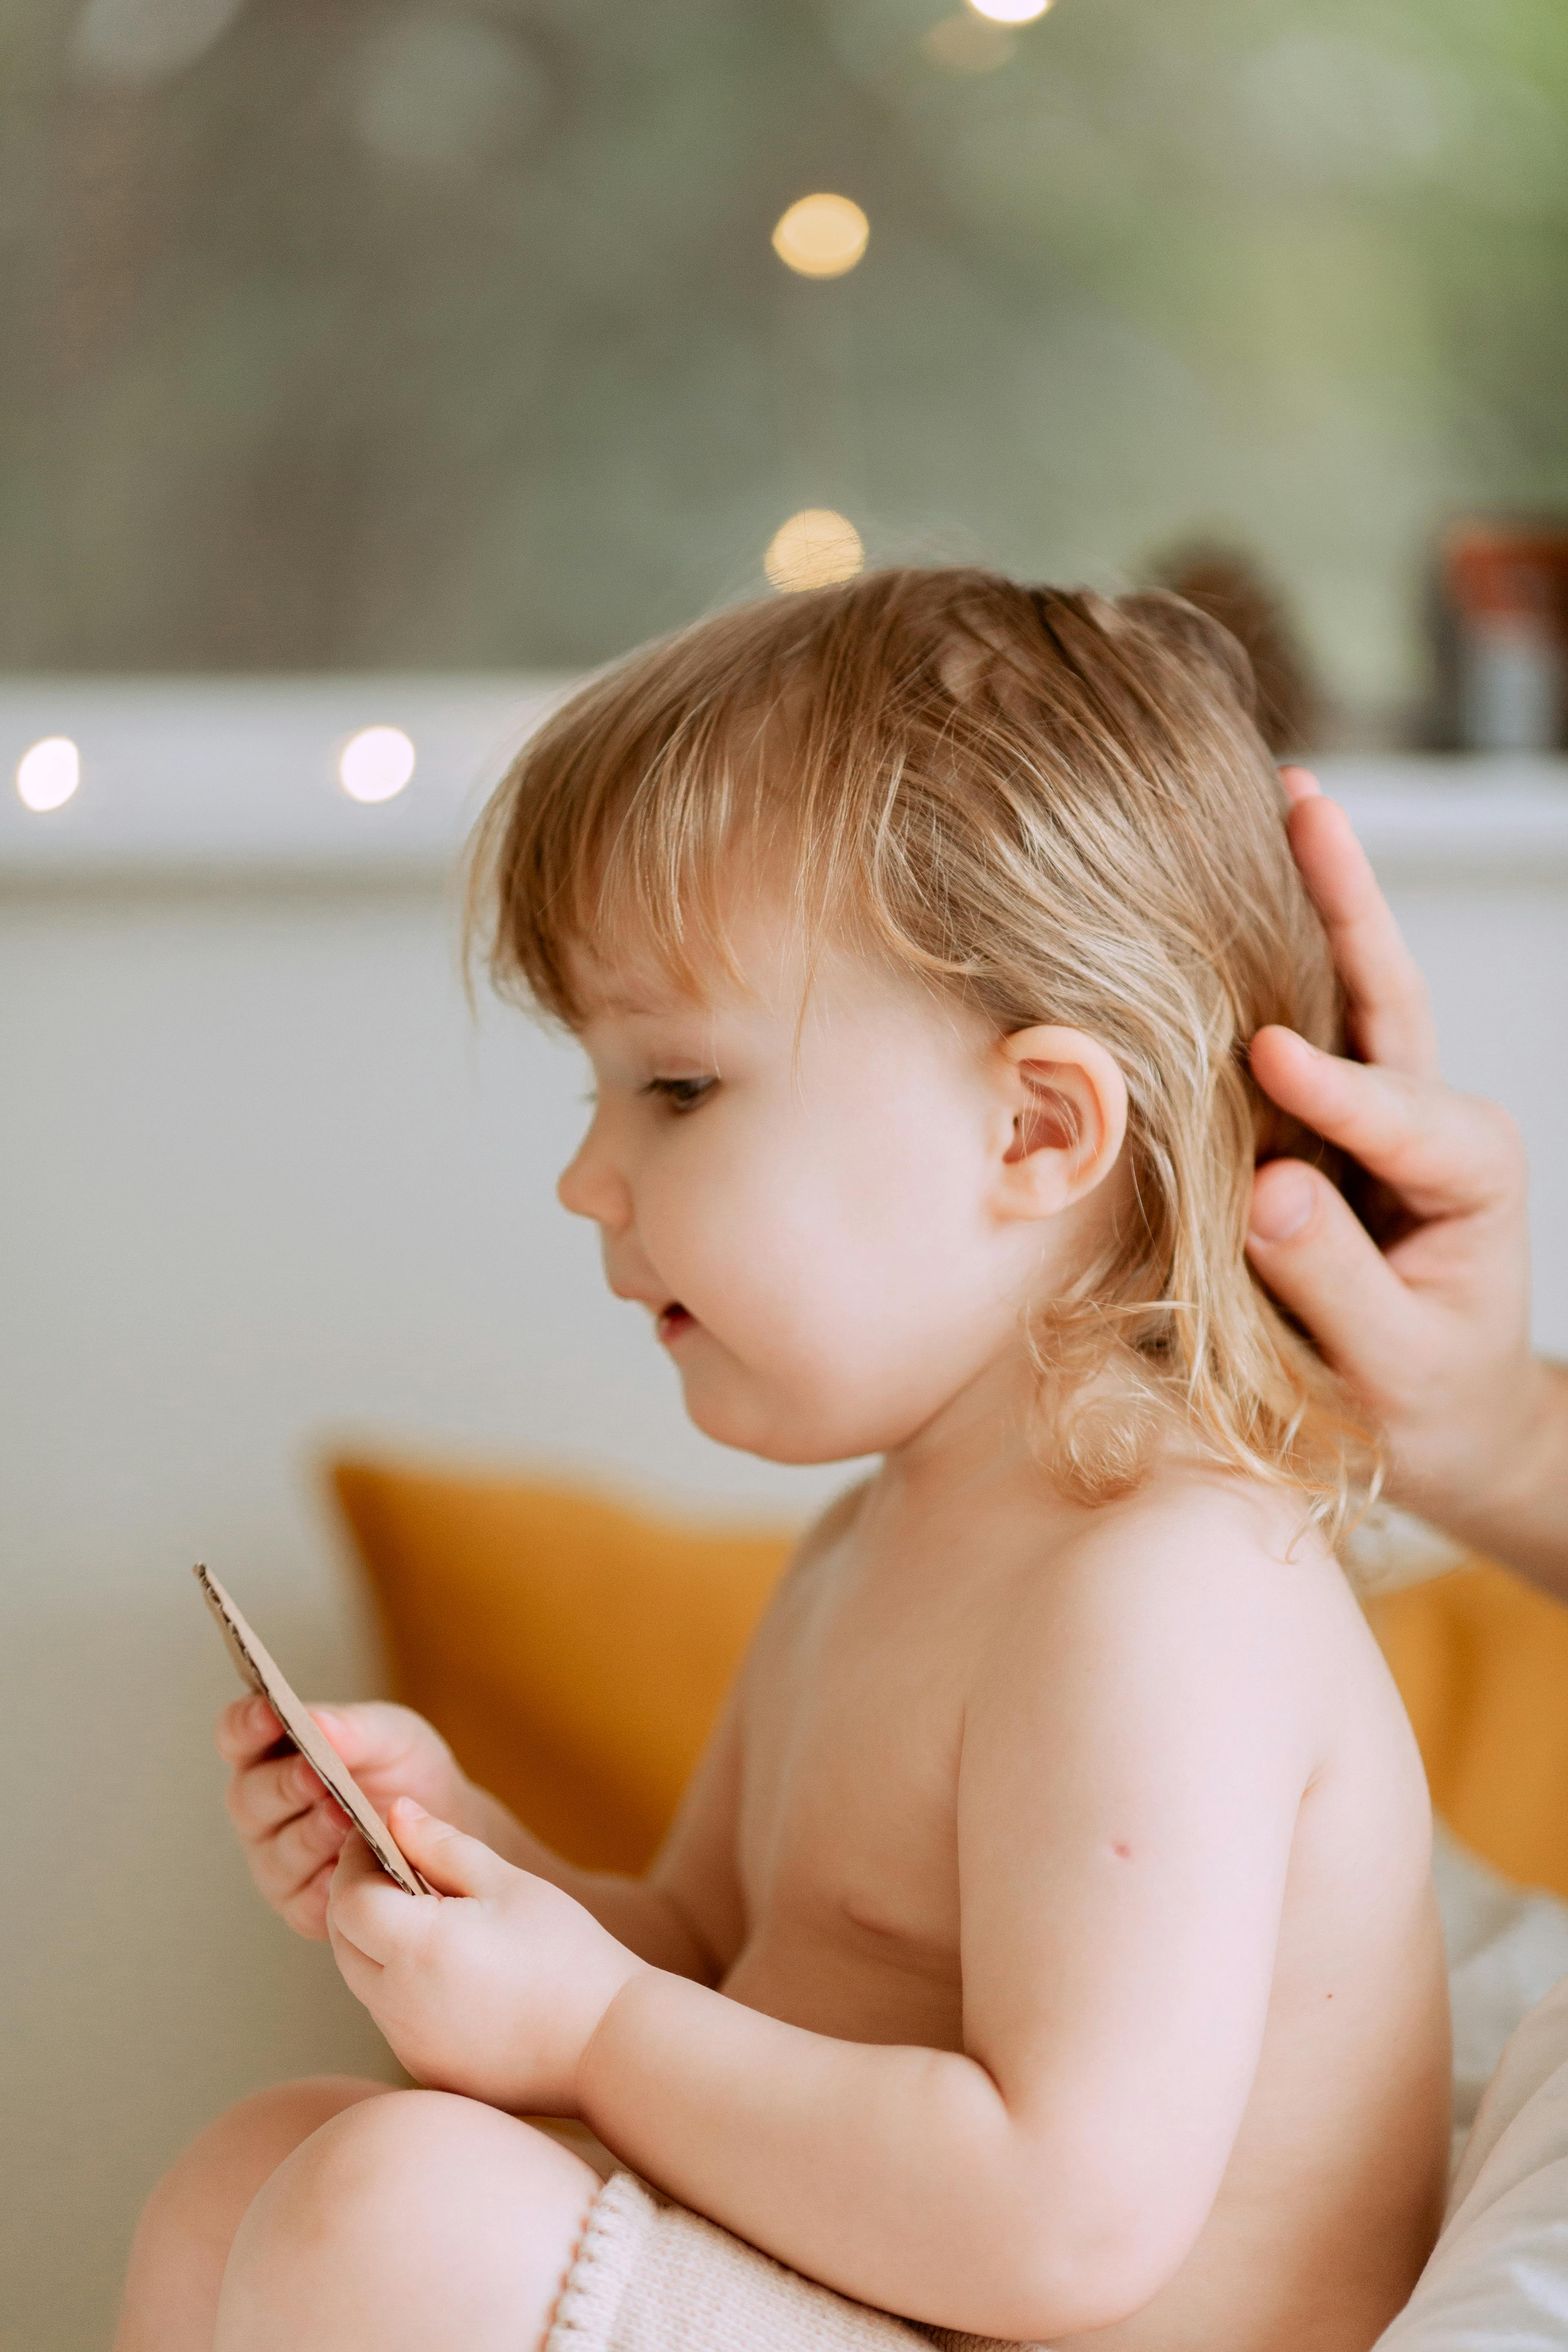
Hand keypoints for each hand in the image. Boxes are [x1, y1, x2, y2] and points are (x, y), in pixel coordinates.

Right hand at [217, 1698, 479, 1938]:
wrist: (446, 1827)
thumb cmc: (405, 1772)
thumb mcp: (391, 1736)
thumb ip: (354, 1728)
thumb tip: (318, 1723)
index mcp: (272, 1756)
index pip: (236, 1736)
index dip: (246, 1724)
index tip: (270, 1711)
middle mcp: (263, 1811)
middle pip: (249, 1798)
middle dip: (284, 1784)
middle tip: (316, 1773)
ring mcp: (278, 1861)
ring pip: (275, 1852)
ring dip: (309, 1834)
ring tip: (345, 1818)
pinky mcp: (303, 1907)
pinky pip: (303, 1901)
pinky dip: (328, 1884)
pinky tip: (351, 1869)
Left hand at [326, 1798, 645, 2113]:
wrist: (607, 2044)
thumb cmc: (566, 1953)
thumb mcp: (507, 1883)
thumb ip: (442, 1845)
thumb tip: (395, 1813)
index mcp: (418, 1949)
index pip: (347, 1898)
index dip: (354, 1861)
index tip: (378, 1836)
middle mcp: (399, 2004)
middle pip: (343, 1941)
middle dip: (358, 1897)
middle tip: (398, 1867)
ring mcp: (408, 2044)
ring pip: (363, 1979)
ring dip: (377, 1941)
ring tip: (431, 1916)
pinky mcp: (423, 2068)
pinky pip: (390, 2015)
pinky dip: (400, 1983)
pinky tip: (449, 1966)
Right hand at [1247, 770, 1551, 1544]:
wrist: (1450, 1423)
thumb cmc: (1427, 1402)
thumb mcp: (1395, 1366)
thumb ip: (1337, 1283)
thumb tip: (1265, 1193)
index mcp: (1467, 1173)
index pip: (1393, 1116)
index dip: (1333, 1090)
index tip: (1269, 1058)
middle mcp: (1434, 1120)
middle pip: (1385, 991)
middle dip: (1348, 895)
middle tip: (1306, 801)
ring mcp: (1382, 1112)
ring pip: (1353, 988)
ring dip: (1320, 894)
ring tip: (1288, 800)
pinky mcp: (1333, 1121)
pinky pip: (1307, 1027)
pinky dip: (1277, 953)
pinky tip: (1236, 892)